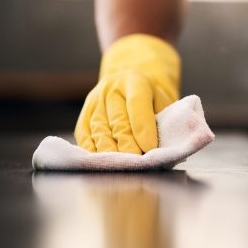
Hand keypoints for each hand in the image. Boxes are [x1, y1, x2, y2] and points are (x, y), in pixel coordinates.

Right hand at [75, 34, 180, 153]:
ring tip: (120, 166)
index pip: (137, 103)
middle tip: (136, 162)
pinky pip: (85, 136)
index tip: (150, 147)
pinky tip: (102, 163)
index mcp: (135, 81)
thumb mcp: (164, 103)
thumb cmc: (153, 101)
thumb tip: (161, 147)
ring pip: (100, 130)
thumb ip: (163, 120)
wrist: (131, 88)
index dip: (143, 127)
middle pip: (118, 120)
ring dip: (110, 151)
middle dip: (127, 144)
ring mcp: (94, 101)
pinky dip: (93, 151)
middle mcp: (111, 88)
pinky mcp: (83, 115)